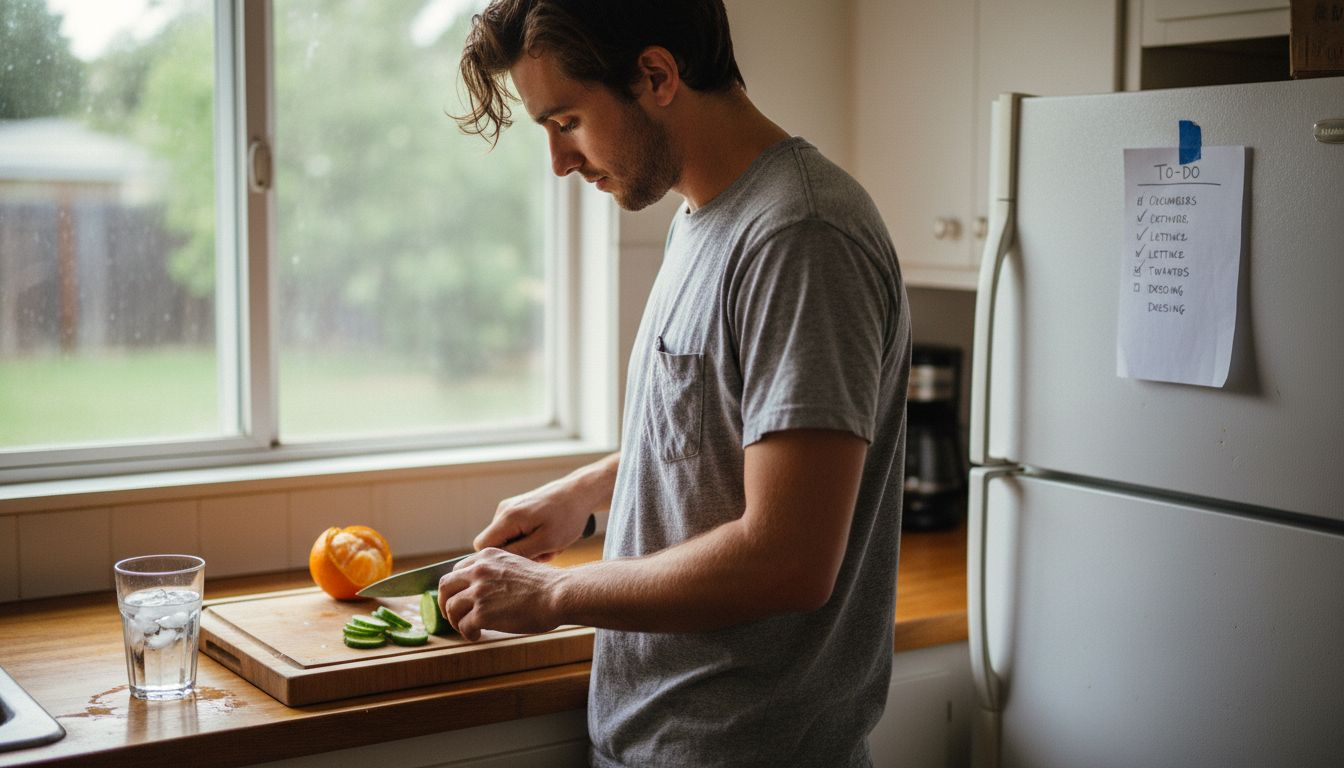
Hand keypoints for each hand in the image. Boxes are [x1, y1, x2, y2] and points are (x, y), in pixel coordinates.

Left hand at [438, 548, 563, 641]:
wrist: (558, 594)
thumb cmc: (545, 584)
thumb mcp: (516, 564)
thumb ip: (496, 571)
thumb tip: (484, 589)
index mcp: (487, 557)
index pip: (457, 570)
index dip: (455, 587)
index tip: (459, 597)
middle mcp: (479, 571)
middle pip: (445, 587)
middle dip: (445, 603)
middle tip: (452, 615)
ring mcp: (479, 592)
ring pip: (451, 608)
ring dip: (456, 621)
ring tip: (467, 628)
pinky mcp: (482, 613)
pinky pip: (464, 626)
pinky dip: (467, 633)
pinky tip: (477, 636)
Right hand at [475, 476, 598, 561]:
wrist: (580, 492)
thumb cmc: (567, 517)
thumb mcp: (546, 541)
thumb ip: (519, 553)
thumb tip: (496, 562)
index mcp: (507, 517)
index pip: (482, 546)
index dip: (498, 559)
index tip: (523, 560)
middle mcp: (503, 510)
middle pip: (497, 544)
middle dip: (519, 554)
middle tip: (544, 552)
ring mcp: (510, 508)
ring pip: (509, 539)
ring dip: (529, 547)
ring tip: (551, 544)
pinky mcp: (519, 509)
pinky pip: (517, 531)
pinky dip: (533, 538)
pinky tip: (550, 536)